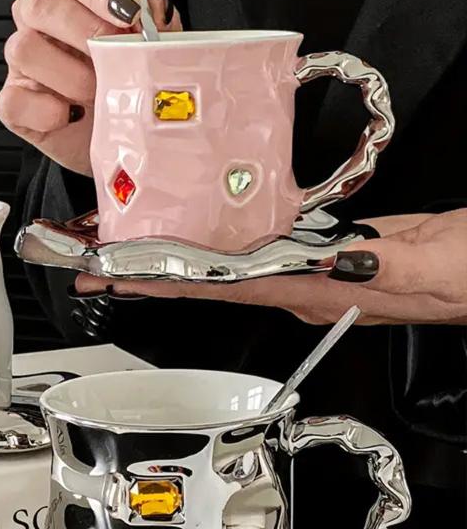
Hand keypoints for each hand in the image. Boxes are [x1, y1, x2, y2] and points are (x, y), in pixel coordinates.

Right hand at [0, 0, 180, 176]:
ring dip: (69, 75)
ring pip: (23, 49)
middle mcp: (39, 25)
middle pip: (38, 2)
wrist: (118, 144)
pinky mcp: (14, 105)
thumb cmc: (128, 91)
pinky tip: (73, 116)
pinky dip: (46, 111)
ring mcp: (22, 66)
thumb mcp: (149, 55)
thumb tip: (154, 8)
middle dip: (82, 29)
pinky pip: (13, 100)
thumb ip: (154, 26)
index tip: (128, 12)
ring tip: (98, 93)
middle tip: (114, 56)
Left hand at [75, 210, 466, 324]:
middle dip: (147, 274)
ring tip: (131, 251)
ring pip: (222, 270)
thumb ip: (362, 264)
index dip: (159, 279)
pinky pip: (251, 255)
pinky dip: (216, 246)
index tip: (113, 276)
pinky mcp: (321, 259)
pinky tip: (202, 236)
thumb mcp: (412, 265)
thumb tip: (308, 259)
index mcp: (308, 292)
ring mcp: (304, 278)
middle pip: (204, 282)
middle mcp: (296, 290)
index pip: (214, 286)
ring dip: (174, 260)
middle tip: (97, 265)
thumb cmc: (455, 276)